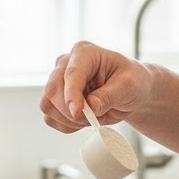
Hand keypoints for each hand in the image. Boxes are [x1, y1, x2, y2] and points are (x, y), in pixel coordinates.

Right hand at [40, 41, 154, 133]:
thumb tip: (91, 107)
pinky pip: (50, 118)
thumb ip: (110, 95)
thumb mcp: (129, 86)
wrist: (130, 93)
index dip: (71, 94)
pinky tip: (82, 122)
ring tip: (91, 118)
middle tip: (93, 119)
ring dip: (68, 120)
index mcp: (85, 53)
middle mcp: (65, 64)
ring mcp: (58, 81)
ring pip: (47, 105)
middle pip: (52, 90)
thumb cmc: (131, 82)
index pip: (71, 74)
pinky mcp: (55, 99)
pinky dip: (66, 126)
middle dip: (70, 111)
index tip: (78, 112)